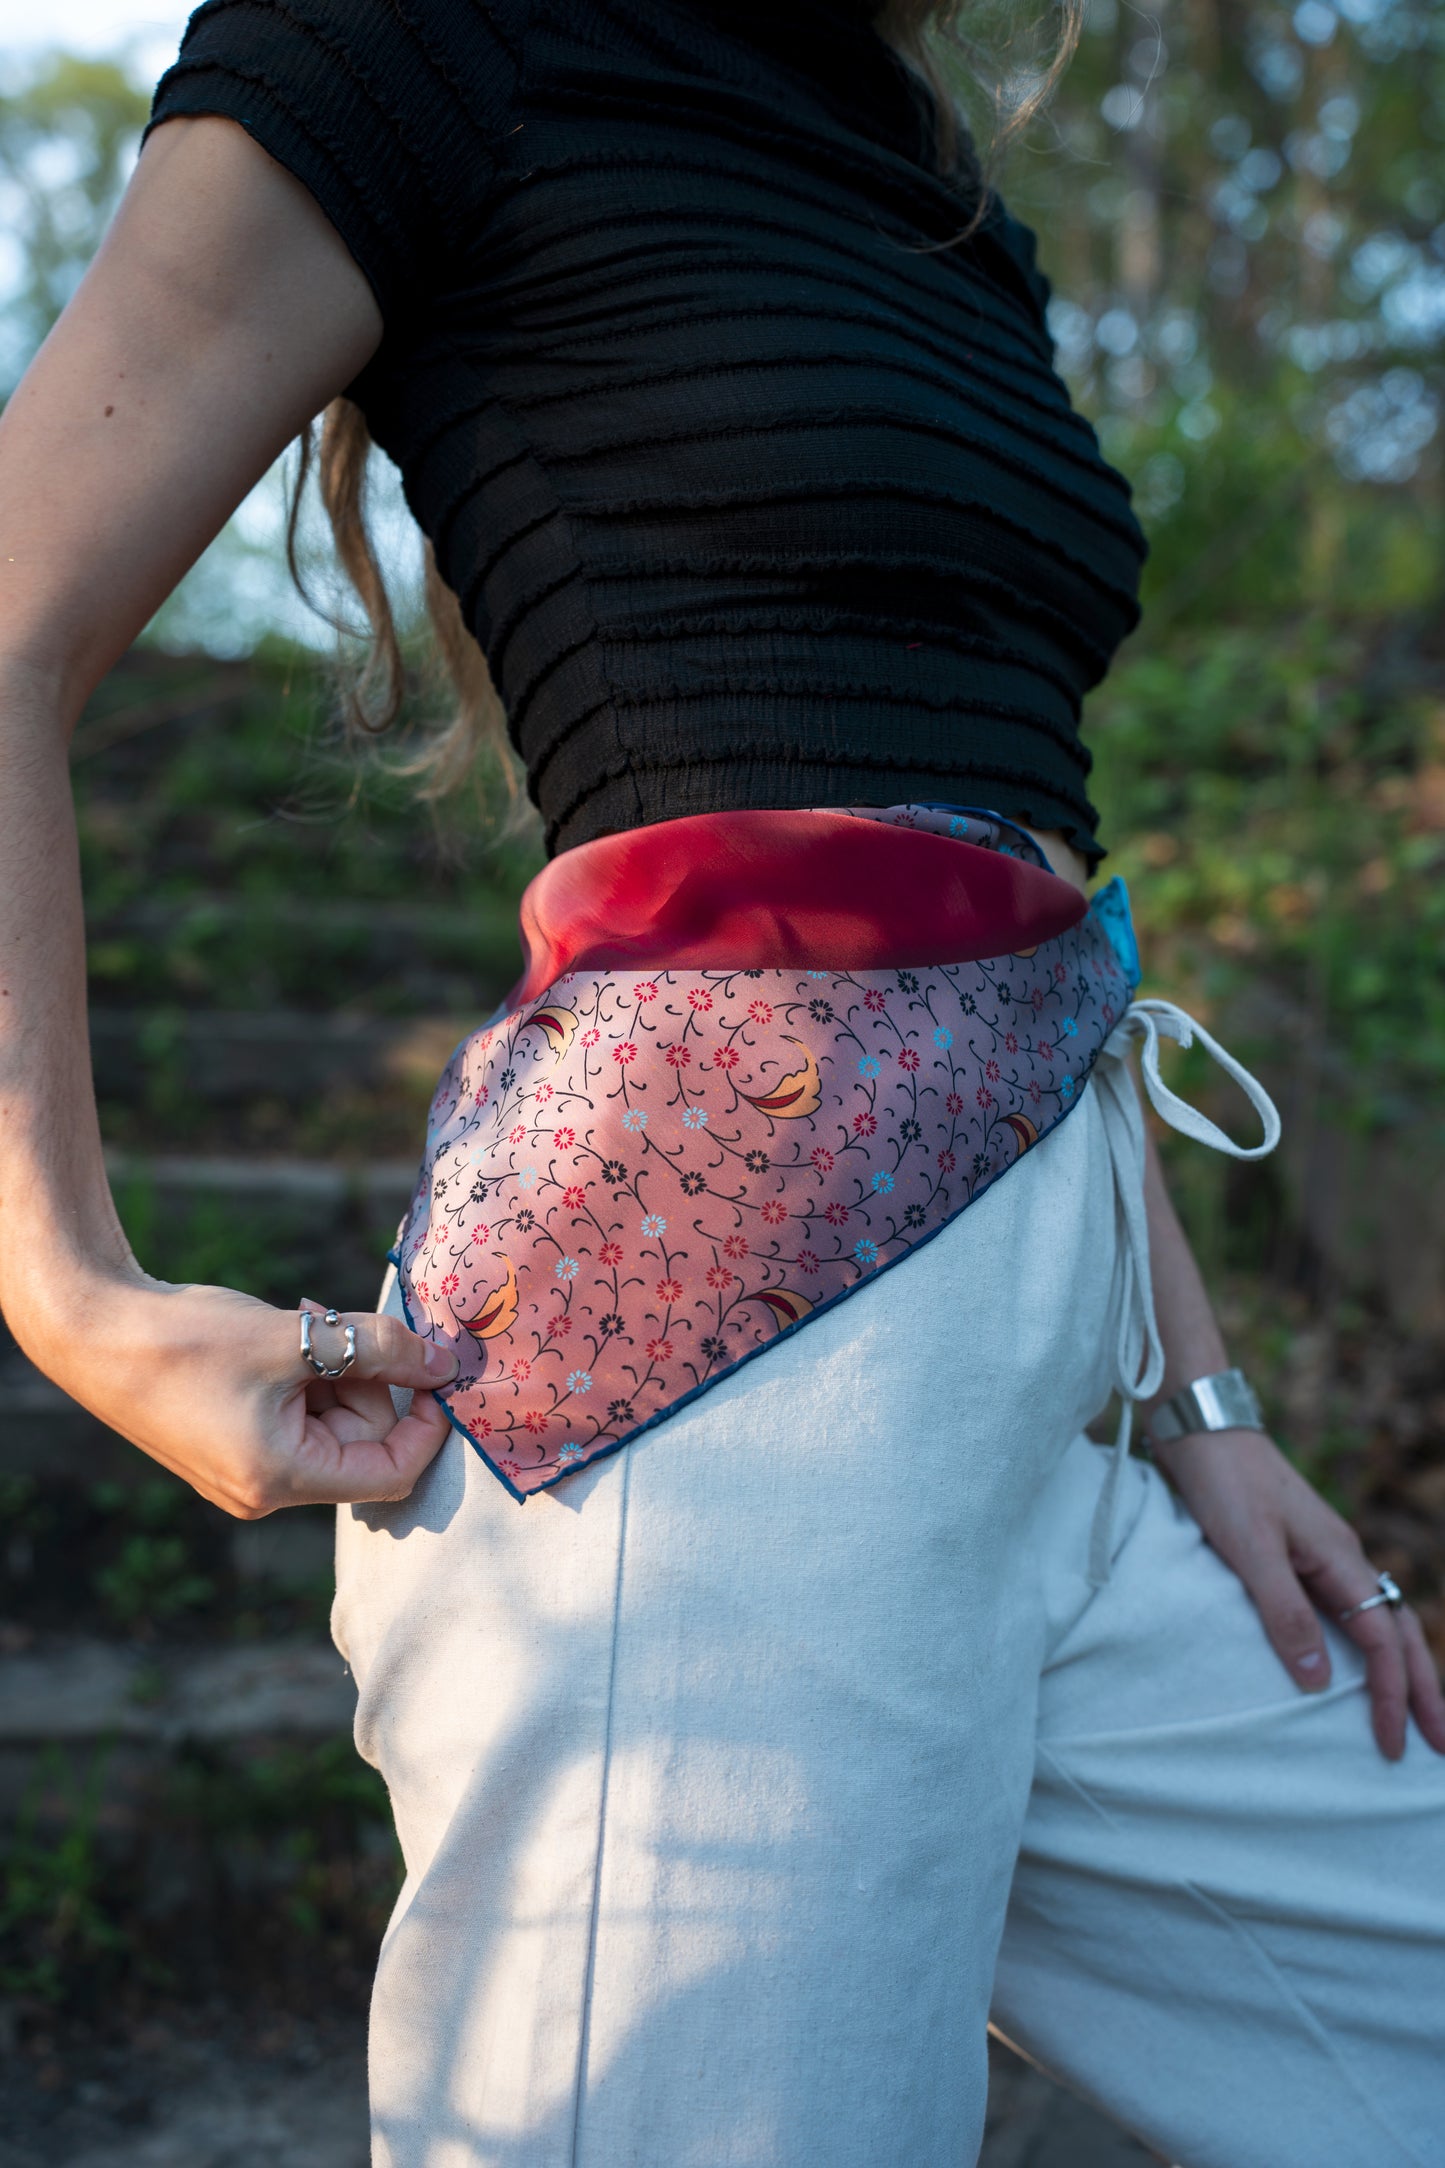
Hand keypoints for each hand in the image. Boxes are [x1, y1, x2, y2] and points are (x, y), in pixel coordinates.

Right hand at [21, 1269, 458, 1516]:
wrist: (95, 1330)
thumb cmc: (187, 1340)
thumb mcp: (298, 1336)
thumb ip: (379, 1350)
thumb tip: (444, 1365)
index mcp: (281, 1481)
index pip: (392, 1473)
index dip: (423, 1422)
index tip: (430, 1367)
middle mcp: (265, 1491)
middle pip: (362, 1442)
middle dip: (369, 1377)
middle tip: (343, 1320)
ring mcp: (247, 1470)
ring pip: (332, 1420)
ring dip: (337, 1365)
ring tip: (306, 1317)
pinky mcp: (233, 1443)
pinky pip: (299, 1413)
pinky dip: (308, 1370)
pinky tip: (288, 1328)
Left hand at [1153, 1425, 1444, 1760]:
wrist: (1199, 1425)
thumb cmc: (1224, 1481)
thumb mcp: (1249, 1548)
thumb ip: (1282, 1610)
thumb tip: (1318, 1681)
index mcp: (1340, 1559)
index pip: (1382, 1643)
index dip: (1392, 1696)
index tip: (1393, 1746)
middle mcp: (1341, 1559)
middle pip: (1398, 1634)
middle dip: (1422, 1690)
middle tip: (1439, 1747)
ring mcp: (1320, 1554)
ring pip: (1376, 1621)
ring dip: (1398, 1670)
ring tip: (1409, 1713)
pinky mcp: (1294, 1551)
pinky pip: (1343, 1608)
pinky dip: (1360, 1644)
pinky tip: (1349, 1663)